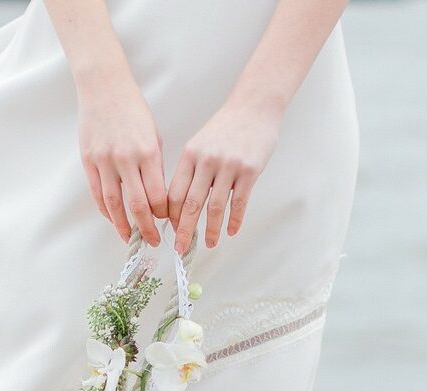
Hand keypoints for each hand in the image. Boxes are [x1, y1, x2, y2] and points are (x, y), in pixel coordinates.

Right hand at [77, 71, 166, 246]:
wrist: (104, 87)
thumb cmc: (133, 110)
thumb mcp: (154, 135)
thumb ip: (155, 167)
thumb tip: (157, 198)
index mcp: (148, 152)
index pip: (158, 195)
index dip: (162, 214)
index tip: (166, 222)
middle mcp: (126, 159)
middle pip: (138, 205)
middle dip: (147, 228)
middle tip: (152, 241)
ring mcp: (105, 161)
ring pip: (114, 204)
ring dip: (123, 226)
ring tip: (129, 238)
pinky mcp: (89, 161)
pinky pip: (98, 194)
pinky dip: (106, 211)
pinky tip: (113, 219)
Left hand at [167, 100, 281, 253]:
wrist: (254, 106)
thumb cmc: (225, 128)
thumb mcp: (199, 144)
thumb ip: (190, 171)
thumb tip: (179, 205)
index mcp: (190, 155)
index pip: (176, 193)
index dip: (172, 217)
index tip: (172, 232)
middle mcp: (207, 161)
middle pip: (192, 204)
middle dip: (185, 231)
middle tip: (181, 249)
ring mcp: (229, 166)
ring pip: (216, 207)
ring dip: (212, 230)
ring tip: (210, 244)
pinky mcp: (249, 170)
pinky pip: (239, 202)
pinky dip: (235, 220)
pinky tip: (231, 232)